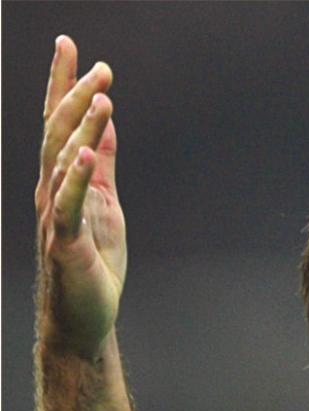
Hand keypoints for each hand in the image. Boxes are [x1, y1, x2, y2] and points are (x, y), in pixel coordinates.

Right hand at [36, 35, 125, 358]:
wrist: (84, 318)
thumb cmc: (93, 264)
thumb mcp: (106, 205)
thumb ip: (104, 167)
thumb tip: (108, 125)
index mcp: (64, 181)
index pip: (60, 123)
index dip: (64, 84)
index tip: (72, 46)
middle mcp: (53, 192)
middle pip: (59, 133)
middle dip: (75, 96)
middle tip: (98, 65)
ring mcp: (56, 216)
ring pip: (65, 163)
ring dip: (83, 130)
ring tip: (102, 98)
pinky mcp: (66, 243)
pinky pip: (70, 206)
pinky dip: (78, 179)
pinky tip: (87, 154)